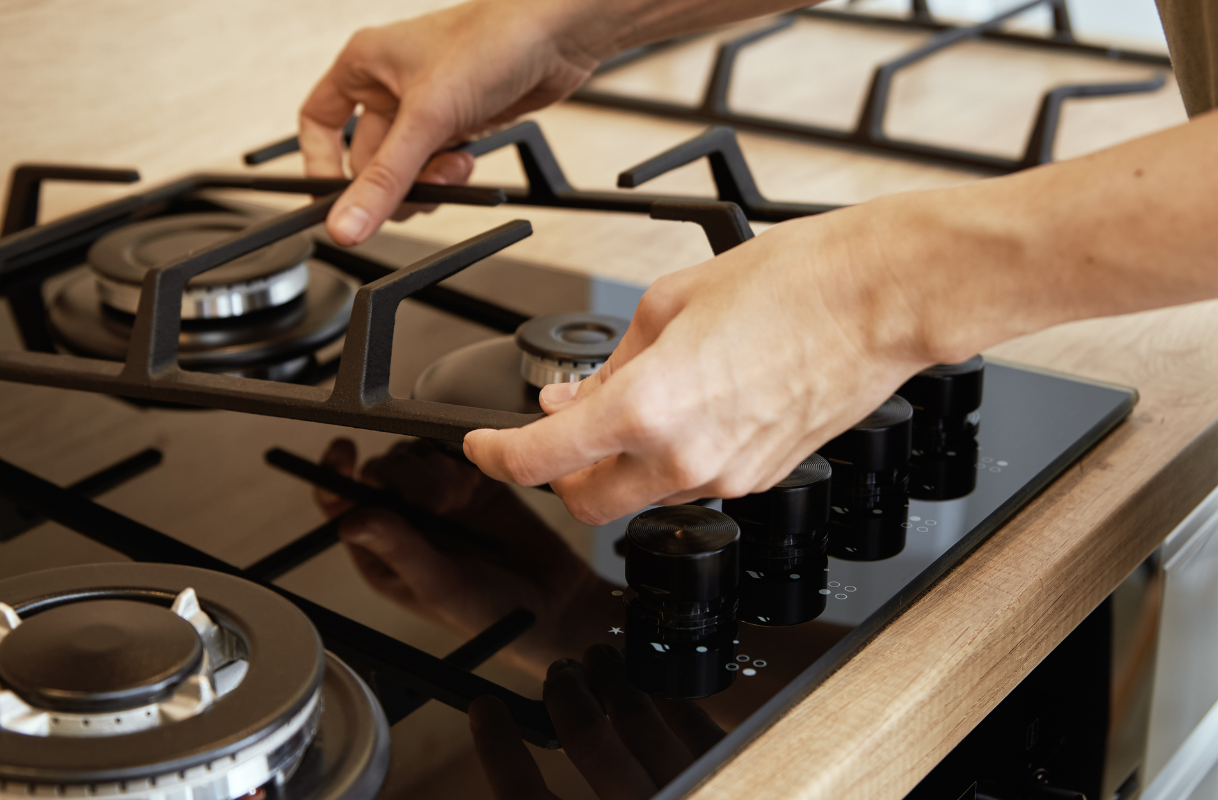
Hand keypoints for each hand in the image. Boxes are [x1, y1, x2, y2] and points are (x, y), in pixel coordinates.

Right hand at [299, 0, 602, 244]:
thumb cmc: (493, 38)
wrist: (558, 33)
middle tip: (409, 193)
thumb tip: (347, 223)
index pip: (319, 123)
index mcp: (364, 64)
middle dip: (390, 182)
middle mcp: (390, 83)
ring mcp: (424, 105)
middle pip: (365, 157)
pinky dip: (449, 174)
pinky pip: (435, 165)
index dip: (321, 164)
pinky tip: (465, 162)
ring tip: (447, 169)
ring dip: (424, 181)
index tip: (334, 199)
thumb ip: (385, 179)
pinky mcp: (457, 121)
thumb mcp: (427, 118)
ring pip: (403, 168)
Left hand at [316, 438, 618, 672]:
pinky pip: (452, 450)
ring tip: (461, 500)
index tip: (342, 452)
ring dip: (433, 471)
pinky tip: (476, 483)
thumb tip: (349, 522)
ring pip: (413, 456)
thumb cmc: (493, 615)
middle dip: (401, 476)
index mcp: (383, 552)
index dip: (334, 473)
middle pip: (379, 471)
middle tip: (435, 502)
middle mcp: (405, 522)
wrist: (556, 605)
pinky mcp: (472, 481)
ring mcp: (438, 499)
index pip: (340, 503)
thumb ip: (397, 551)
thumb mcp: (439, 587)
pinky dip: (461, 458)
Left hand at [464, 201, 947, 524]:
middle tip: (551, 433)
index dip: (495, 457)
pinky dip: (666, 460)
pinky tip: (682, 410)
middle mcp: (685, 457)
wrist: (883, 295)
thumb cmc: (795, 282)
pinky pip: (691, 484)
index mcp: (649, 407)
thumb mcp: (668, 303)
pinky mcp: (760, 477)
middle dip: (557, 475)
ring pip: (640, 499)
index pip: (542, 460)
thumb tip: (570, 400)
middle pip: (586, 503)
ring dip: (615, 467)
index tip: (481, 446)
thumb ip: (609, 365)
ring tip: (628, 405)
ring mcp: (727, 475)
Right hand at [470, 644, 725, 799]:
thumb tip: (522, 795)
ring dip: (615, 685)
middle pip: (589, 743)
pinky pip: (702, 733)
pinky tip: (659, 694)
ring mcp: (696, 797)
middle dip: (566, 697)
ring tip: (602, 663)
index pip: (525, 799)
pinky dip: (674, 707)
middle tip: (558, 675)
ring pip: (643, 726)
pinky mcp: (739, 784)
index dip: (499, 750)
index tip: (486, 710)